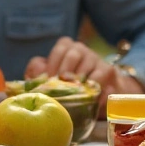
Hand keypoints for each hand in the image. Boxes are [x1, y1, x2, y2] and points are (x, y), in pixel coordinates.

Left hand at [25, 37, 142, 113]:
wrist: (94, 93)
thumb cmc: (66, 84)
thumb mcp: (49, 77)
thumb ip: (38, 72)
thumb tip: (36, 73)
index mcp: (66, 48)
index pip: (60, 48)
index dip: (53, 63)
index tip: (49, 78)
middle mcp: (81, 50)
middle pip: (73, 54)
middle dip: (65, 70)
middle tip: (61, 84)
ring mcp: (95, 58)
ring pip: (87, 63)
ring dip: (79, 78)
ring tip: (73, 91)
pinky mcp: (108, 70)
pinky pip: (101, 75)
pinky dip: (95, 87)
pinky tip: (89, 97)